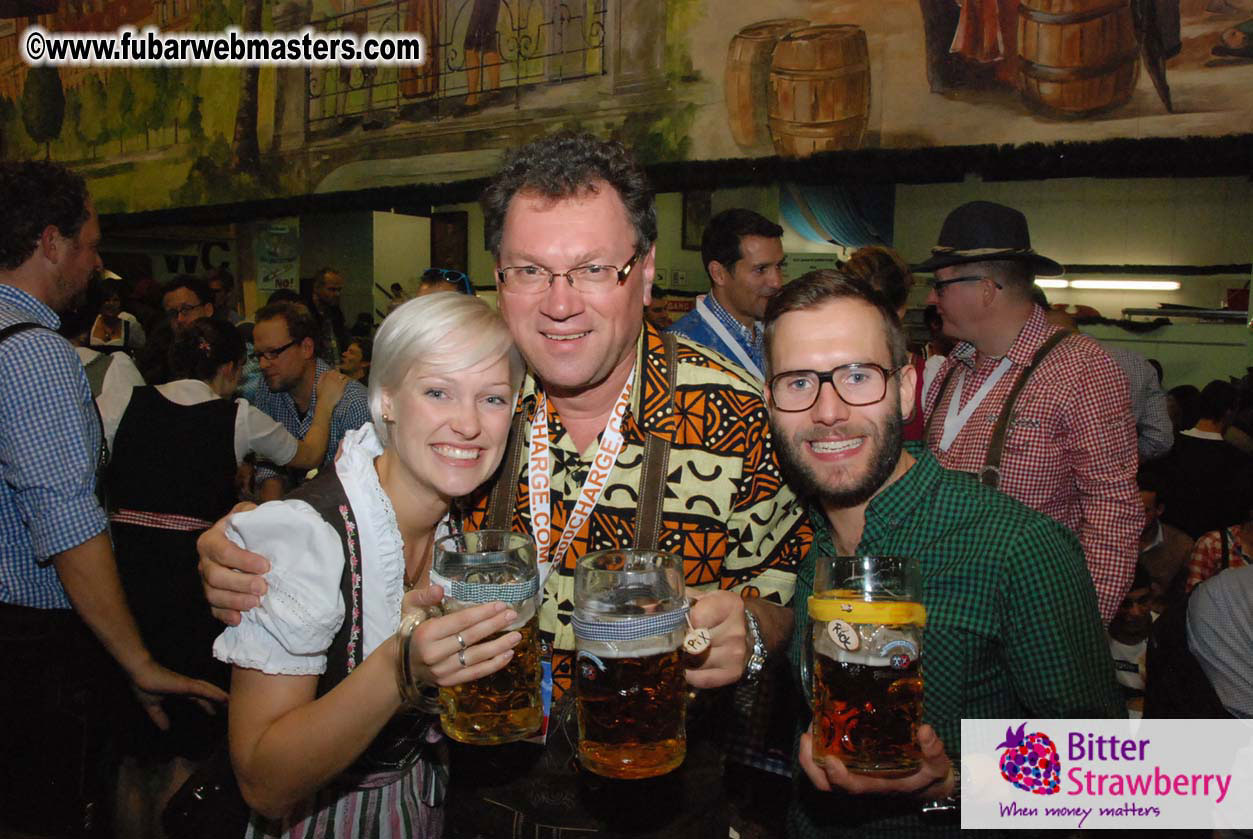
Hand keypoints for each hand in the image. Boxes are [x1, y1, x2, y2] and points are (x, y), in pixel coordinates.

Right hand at [128, 657, 228, 730]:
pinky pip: (204, 690)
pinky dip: (215, 694)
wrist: (139, 672)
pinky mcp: (186, 684)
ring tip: (234, 704)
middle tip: (231, 709)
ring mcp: (188, 684)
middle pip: (208, 693)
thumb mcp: (152, 706)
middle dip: (219, 701)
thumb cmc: (144, 685)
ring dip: (221, 697)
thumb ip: (159, 716)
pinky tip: (224, 699)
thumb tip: (165, 729)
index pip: (199, 698)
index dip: (207, 705)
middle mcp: (188, 686)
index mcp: (180, 690)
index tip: (214, 712)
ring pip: (210, 691)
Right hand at [197, 503, 266, 625]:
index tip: (265, 566)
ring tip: (256, 604)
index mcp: (211, 540)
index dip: (242, 560)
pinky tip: (239, 619)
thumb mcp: (249, 513)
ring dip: (234, 601)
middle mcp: (205, 561)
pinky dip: (225, 615)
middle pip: (215, 576)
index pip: (222, 551)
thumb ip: (253, 513)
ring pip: (213, 595)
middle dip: (240, 584)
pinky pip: (214, 609)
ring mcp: (206, 580)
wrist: (242, 537)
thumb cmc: (247, 525)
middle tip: (263, 588)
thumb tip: (265, 519)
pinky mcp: (213, 595)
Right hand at [316, 369, 347, 408]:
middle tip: (340, 378)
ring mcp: (337, 382)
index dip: (334, 372)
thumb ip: (321, 377)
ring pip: (342, 375)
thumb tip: (325, 372)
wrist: (325, 402)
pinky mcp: (341, 386)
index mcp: (326, 377)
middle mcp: (332, 378)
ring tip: (343, 379)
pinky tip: (347, 382)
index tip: (335, 375)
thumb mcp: (318, 384)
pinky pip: (346, 380)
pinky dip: (347, 380)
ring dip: (343, 377)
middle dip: (339, 374)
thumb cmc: (321, 395)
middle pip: (338, 372)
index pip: (332, 371)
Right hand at [401, 585, 521, 686]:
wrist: (399, 663)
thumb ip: (423, 596)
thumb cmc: (409, 630)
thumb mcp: (408, 608)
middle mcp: (435, 654)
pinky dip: (494, 664)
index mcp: (426, 633)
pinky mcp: (449, 682)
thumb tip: (440, 589)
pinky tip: (508, 654)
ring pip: (477, 657)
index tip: (500, 605)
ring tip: (517, 636)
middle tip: (512, 615)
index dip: (482, 612)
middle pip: (471, 638)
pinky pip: (476, 673)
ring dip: (499, 646)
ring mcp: (443, 670)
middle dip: (494, 625)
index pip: (461, 621)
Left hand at [683, 588, 747, 688]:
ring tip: (684, 649)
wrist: (749, 630)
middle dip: (680, 641)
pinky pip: (699, 679)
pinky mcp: (733, 673)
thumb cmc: (718, 612)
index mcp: (730, 605)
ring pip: (694, 661)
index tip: (680, 621)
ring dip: (684, 657)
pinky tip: (690, 664)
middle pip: (692, 641)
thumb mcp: (701, 599)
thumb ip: (676, 601)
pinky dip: (690, 673)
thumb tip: (645, 609)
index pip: (696, 617)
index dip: (683, 620)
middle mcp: (736, 630)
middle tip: (677, 638)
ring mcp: (736, 654)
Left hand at [799, 724, 953, 799]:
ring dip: (810, 753)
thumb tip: (925, 730)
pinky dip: (818, 746)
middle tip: (806, 736)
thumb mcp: (937, 764)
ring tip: (810, 725)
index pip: (851, 787)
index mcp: (877, 785)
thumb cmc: (929, 773)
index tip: (831, 760)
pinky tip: (821, 723)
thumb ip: (934, 750)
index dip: (838, 777)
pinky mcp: (850, 763)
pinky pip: (826, 759)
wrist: (927, 781)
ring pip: (821, 772)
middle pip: (825, 783)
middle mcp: (860, 781)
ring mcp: (852, 773)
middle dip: (810, 762)